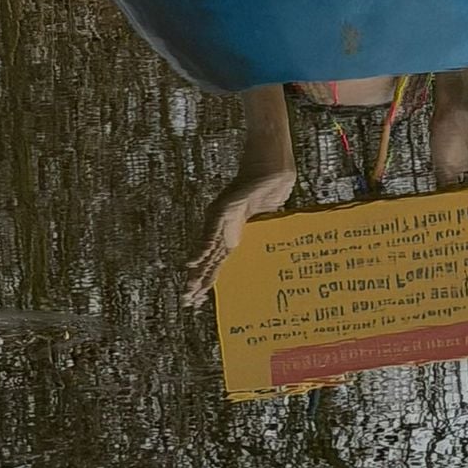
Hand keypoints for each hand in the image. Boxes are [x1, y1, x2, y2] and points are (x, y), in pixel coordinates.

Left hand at [182, 166, 296, 306]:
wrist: (273, 165)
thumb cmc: (272, 186)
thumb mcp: (270, 221)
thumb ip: (265, 236)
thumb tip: (279, 258)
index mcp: (235, 232)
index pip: (219, 260)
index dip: (210, 279)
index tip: (200, 299)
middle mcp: (225, 227)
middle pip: (209, 259)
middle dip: (199, 281)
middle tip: (188, 302)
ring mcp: (223, 217)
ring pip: (207, 249)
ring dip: (198, 270)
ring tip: (189, 289)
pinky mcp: (225, 207)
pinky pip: (212, 230)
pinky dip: (203, 247)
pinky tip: (193, 262)